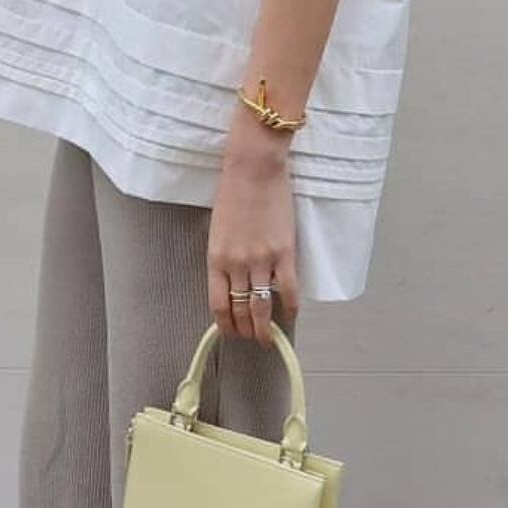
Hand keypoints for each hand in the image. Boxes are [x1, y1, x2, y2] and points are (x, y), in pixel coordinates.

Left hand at [207, 117, 300, 342]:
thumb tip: (235, 280)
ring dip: (265, 328)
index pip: (218, 304)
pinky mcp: (284, 253)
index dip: (226, 324)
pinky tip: (291, 316)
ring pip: (263, 307)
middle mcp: (236, 265)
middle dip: (246, 330)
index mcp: (216, 259)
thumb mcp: (218, 229)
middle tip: (252, 338)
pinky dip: (291, 308)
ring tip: (268, 338)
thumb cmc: (232, 192)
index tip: (231, 332)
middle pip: (241, 310)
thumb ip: (225, 256)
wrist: (253, 168)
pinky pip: (289, 290)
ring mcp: (261, 260)